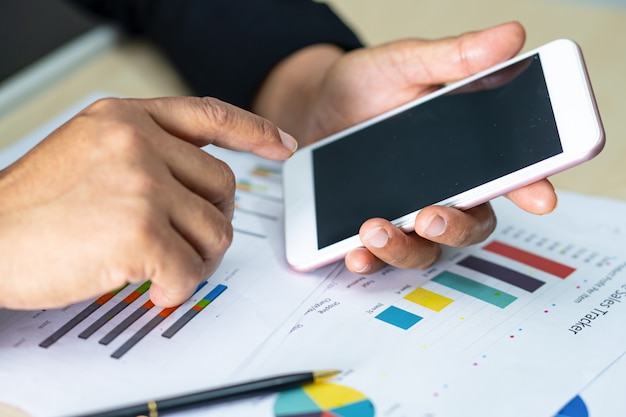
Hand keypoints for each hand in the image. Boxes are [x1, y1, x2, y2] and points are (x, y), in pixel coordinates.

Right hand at [0, 97, 296, 308]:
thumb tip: (197, 177)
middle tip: (187, 244)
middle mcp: (136, 142)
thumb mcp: (87, 149)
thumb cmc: (33, 205)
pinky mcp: (140, 232)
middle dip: (211, 222)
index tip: (282, 146)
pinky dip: (178, 288)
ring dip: (197, 259)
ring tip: (163, 268)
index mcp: (126, 117)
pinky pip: (191, 270)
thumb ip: (143, 151)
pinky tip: (152, 287)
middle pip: (222, 186)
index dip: (253, 130)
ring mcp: (140, 184)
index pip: (209, 114)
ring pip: (215, 231)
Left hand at [255, 21, 556, 273]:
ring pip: (426, 249)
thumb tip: (509, 36)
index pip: (509, 174)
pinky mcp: (372, 229)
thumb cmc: (364, 85)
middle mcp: (442, 190)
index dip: (531, 187)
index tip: (541, 198)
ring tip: (376, 229)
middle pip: (470, 225)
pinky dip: (370, 261)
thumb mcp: (404, 64)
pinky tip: (356, 252)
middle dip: (456, 228)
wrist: (312, 106)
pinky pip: (379, 258)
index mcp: (464, 151)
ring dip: (405, 248)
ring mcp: (406, 214)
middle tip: (431, 216)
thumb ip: (452, 57)